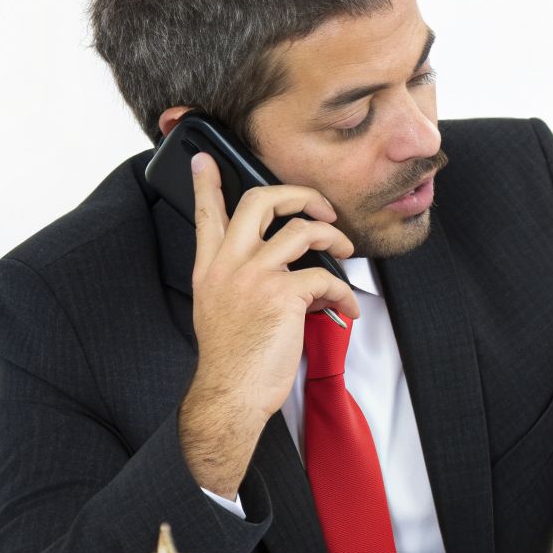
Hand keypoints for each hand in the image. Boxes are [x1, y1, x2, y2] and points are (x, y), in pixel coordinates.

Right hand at [179, 153, 358, 496]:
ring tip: (345, 253)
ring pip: (303, 231)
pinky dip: (344, 293)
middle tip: (320, 208)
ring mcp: (254, 277)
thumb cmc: (234, 358)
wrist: (231, 394)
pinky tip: (346, 309)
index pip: (206, 214)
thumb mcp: (220, 309)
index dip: (207, 182)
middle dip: (299, 194)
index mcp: (210, 267)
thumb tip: (284, 267)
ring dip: (334, 239)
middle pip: (260, 201)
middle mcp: (228, 264)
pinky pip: (325, 278)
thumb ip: (240, 280)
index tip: (206, 158)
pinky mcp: (282, 296)